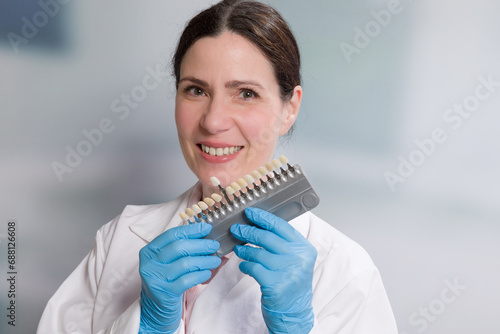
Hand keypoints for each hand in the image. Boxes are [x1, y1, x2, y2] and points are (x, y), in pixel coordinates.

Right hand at [138, 222, 220, 333]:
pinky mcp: (164, 293)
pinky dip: (200, 275)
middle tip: (214, 245)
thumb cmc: (166, 280)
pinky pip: (187, 280)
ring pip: (185, 264)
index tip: (207, 228)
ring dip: (204, 260)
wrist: (156, 308)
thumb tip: (204, 233)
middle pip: (179, 247)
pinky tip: (207, 273)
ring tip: (215, 260)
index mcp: (149, 251)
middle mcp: (149, 264)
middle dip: (200, 245)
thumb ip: (180, 247)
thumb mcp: (167, 261)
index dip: (191, 230)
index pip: (172, 235)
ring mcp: (156, 279)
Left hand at [230, 207, 316, 333]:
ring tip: (238, 249)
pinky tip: (244, 266)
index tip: (249, 212)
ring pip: (258, 253)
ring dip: (244, 250)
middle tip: (236, 229)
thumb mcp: (294, 259)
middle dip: (248, 231)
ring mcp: (288, 272)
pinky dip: (245, 266)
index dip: (263, 217)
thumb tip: (257, 223)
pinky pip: (254, 268)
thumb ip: (282, 243)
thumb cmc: (290, 281)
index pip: (281, 226)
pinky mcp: (276, 286)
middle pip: (267, 238)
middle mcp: (299, 258)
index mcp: (304, 248)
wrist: (295, 311)